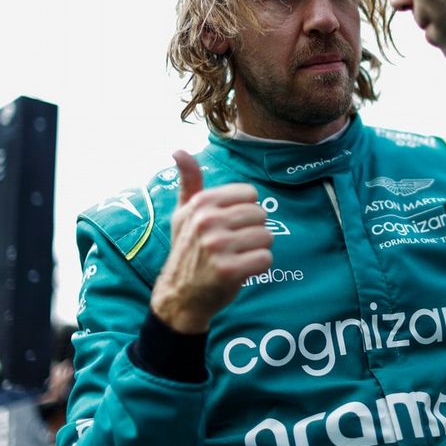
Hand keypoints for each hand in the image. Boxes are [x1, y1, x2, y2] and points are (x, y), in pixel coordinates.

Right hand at [150, 150, 272, 332]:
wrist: (179, 296)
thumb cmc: (186, 250)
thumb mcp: (182, 214)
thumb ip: (188, 181)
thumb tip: (178, 150)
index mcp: (201, 203)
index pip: (250, 194)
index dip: (245, 211)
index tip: (229, 225)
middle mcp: (207, 222)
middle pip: (260, 215)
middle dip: (253, 231)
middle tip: (234, 245)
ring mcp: (218, 246)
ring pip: (266, 236)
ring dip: (257, 249)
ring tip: (236, 257)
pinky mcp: (229, 270)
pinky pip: (266, 259)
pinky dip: (259, 266)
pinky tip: (241, 270)